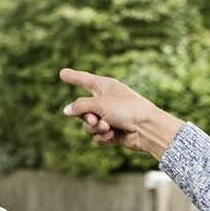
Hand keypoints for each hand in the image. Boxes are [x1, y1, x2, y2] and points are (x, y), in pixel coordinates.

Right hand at [60, 68, 184, 159]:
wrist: (147, 129)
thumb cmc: (127, 109)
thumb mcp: (100, 103)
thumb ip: (80, 106)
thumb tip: (66, 110)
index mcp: (104, 87)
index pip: (84, 80)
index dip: (73, 77)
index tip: (62, 73)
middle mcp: (105, 101)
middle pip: (82, 109)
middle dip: (86, 117)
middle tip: (95, 119)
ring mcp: (108, 118)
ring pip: (88, 126)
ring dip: (95, 128)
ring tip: (108, 128)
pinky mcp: (112, 133)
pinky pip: (97, 137)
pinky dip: (103, 137)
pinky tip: (113, 136)